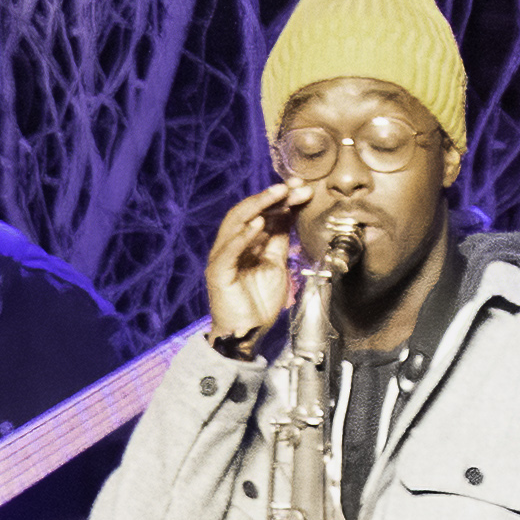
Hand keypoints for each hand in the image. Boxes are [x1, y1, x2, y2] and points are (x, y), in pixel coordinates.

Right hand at [199, 189, 311, 352]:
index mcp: (246, 243)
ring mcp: (223, 257)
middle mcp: (232, 245)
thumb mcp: (277, 264)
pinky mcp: (218, 272)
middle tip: (291, 186)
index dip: (281, 200)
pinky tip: (258, 223)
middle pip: (248, 213)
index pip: (262, 214)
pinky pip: (229, 250)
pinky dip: (243, 235)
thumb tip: (291, 212)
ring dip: (257, 207)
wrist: (247, 333)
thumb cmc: (260, 303)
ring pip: (235, 224)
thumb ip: (280, 241)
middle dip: (270, 197)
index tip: (301, 188)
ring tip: (277, 194)